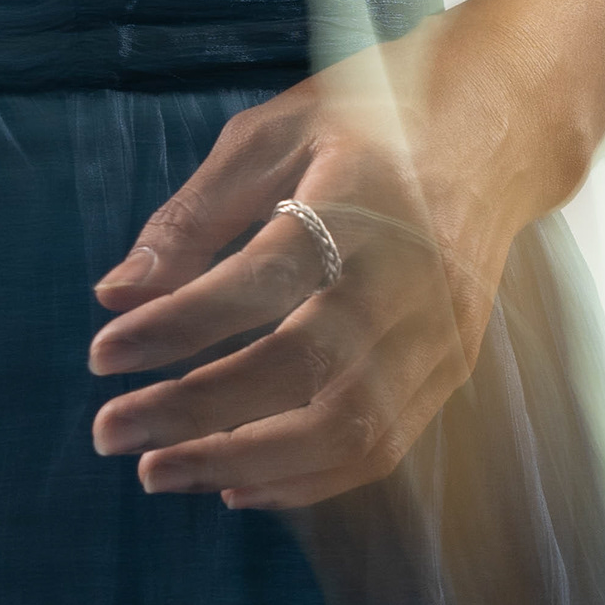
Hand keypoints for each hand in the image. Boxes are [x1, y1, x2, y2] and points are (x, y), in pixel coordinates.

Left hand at [85, 39, 522, 510]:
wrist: (502, 128)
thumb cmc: (373, 121)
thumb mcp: (274, 135)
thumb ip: (196, 216)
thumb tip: (117, 295)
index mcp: (361, 196)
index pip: (262, 278)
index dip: (179, 325)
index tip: (102, 354)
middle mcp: (411, 271)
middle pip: (304, 365)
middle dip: (199, 411)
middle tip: (111, 433)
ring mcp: (442, 328)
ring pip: (348, 426)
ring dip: (246, 461)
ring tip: (161, 472)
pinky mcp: (454, 366)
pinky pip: (382, 446)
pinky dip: (305, 478)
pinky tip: (235, 483)